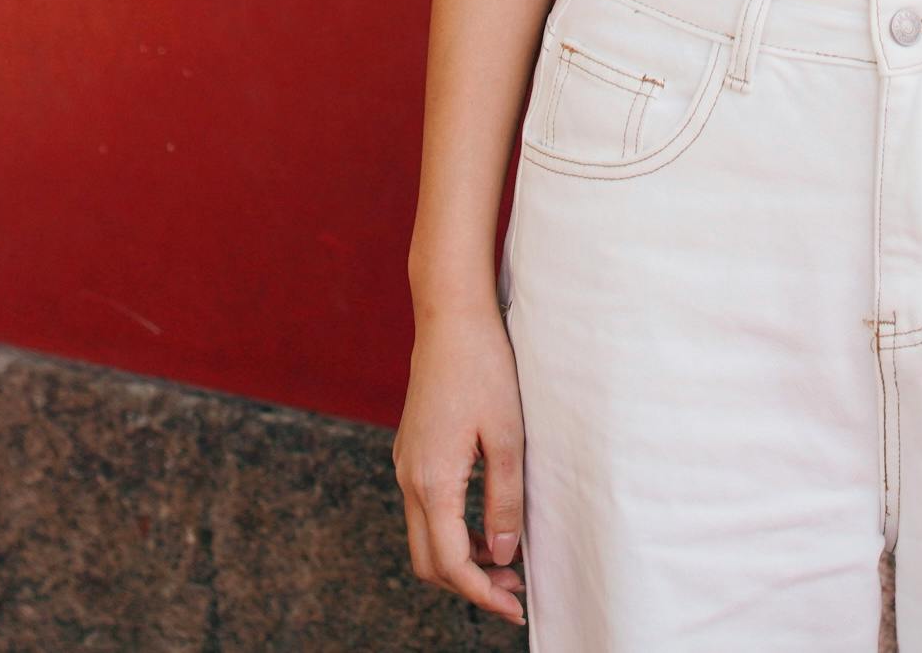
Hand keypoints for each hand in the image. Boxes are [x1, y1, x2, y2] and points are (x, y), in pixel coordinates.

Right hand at [393, 299, 527, 627]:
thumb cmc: (484, 367)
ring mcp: (406, 464)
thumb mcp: (506, 434)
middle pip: (429, 562)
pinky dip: (452, 530)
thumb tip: (504, 553)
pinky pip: (426, 509)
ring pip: (425, 537)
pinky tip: (485, 522)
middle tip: (513, 590)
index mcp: (431, 481)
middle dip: (469, 585)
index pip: (451, 563)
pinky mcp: (412, 450)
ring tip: (505, 562)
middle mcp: (409, 479)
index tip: (515, 607)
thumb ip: (504, 498)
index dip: (482, 593)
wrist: (450, 316)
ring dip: (461, 558)